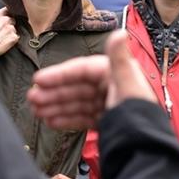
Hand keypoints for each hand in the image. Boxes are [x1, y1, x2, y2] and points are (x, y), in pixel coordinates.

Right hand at [0, 7, 17, 65]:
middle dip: (9, 24)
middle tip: (3, 30)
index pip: (7, 9)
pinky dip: (12, 40)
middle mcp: (5, 20)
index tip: (7, 15)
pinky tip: (6, 42)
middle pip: (12, 19)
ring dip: (10, 32)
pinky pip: (16, 37)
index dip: (7, 12)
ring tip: (3, 38)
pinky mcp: (14, 37)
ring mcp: (11, 29)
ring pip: (14, 29)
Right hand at [28, 30, 155, 129]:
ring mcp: (106, 105)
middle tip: (31, 99)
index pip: (81, 70)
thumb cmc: (139, 111)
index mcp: (114, 73)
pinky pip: (82, 117)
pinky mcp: (106, 121)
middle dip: (52, 93)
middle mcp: (110, 86)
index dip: (59, 74)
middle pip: (76, 88)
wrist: (146, 145)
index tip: (38, 80)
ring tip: (36, 112)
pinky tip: (51, 121)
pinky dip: (66, 119)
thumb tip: (119, 33)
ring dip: (55, 106)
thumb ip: (119, 59)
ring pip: (76, 103)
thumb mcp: (128, 83)